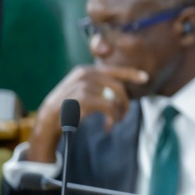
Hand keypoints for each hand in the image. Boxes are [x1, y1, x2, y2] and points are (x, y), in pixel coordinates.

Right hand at [24, 66, 146, 161]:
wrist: (48, 120)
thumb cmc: (69, 107)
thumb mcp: (85, 92)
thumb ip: (101, 87)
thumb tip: (122, 91)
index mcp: (87, 71)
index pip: (113, 69)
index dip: (131, 73)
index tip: (145, 78)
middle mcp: (85, 74)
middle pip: (118, 86)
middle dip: (125, 102)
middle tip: (124, 115)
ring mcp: (83, 85)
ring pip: (114, 98)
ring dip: (118, 113)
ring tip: (114, 122)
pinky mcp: (83, 98)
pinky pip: (109, 107)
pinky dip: (112, 117)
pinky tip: (108, 125)